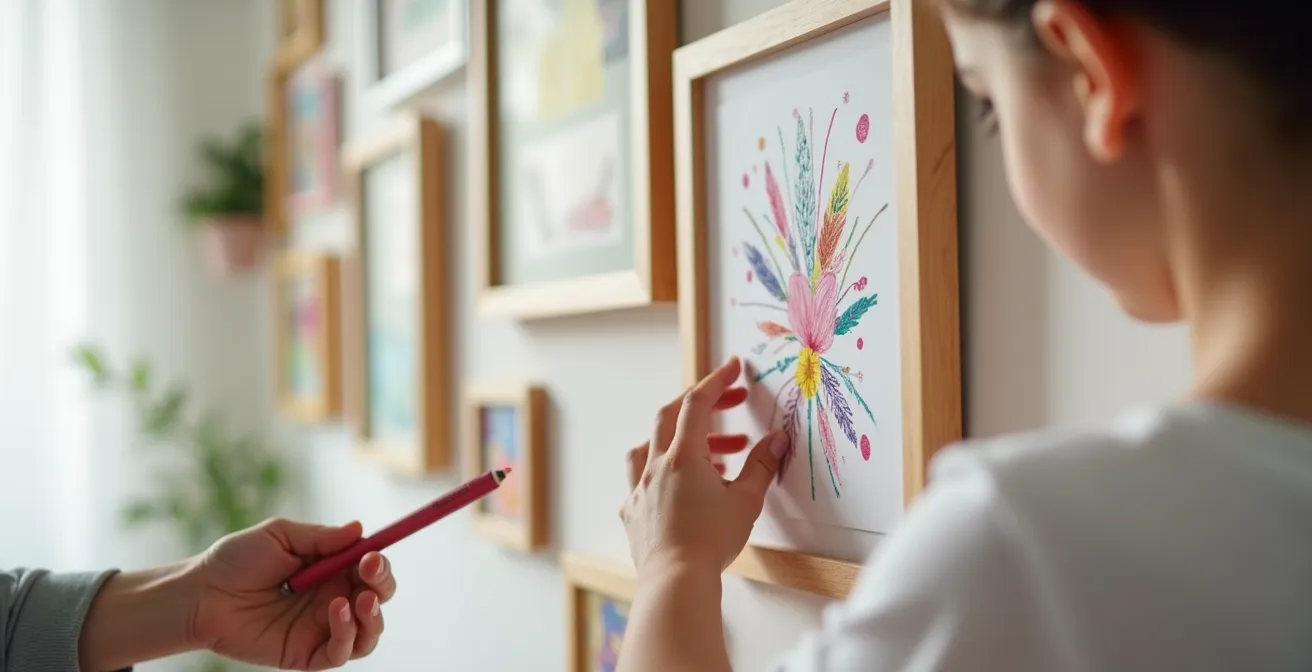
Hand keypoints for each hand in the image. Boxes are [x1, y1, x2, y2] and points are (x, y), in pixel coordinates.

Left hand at [193, 518, 395, 669]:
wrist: (201, 595)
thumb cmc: (235, 560)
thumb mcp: (279, 535)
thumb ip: (320, 537)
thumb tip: (359, 530)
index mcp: (330, 570)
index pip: (370, 569)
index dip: (379, 563)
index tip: (372, 555)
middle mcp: (332, 599)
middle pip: (378, 599)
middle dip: (383, 586)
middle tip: (370, 574)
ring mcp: (321, 629)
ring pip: (369, 632)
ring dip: (373, 617)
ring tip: (358, 602)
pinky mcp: (306, 654)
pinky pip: (341, 653)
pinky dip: (348, 635)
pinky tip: (335, 613)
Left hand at [620, 357, 789, 575]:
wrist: (675, 581)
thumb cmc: (711, 542)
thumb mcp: (746, 501)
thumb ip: (762, 466)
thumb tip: (777, 440)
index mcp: (684, 457)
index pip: (698, 403)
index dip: (716, 380)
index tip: (733, 366)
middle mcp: (655, 466)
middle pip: (670, 416)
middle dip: (701, 403)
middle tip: (732, 403)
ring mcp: (639, 489)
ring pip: (648, 446)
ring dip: (676, 439)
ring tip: (710, 452)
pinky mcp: (632, 512)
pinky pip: (640, 480)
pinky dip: (660, 473)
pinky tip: (677, 489)